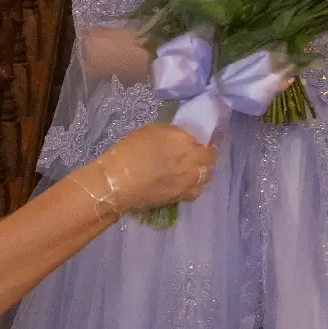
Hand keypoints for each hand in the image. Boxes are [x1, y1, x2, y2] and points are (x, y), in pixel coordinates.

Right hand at [95, 123, 216, 211]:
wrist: (118, 182)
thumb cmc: (128, 151)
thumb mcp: (150, 131)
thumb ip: (172, 135)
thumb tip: (181, 140)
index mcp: (184, 141)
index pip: (204, 140)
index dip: (205, 141)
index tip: (202, 141)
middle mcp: (192, 161)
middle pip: (209, 159)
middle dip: (207, 156)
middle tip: (199, 154)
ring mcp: (188, 181)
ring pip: (206, 176)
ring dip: (202, 171)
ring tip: (193, 169)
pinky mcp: (181, 197)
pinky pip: (196, 191)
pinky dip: (194, 186)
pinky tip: (185, 184)